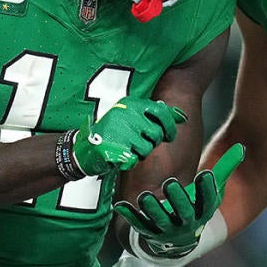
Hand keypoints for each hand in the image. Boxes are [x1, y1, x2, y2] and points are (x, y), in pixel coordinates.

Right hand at [69, 97, 184, 176]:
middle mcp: (125, 114)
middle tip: (138, 143)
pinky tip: (121, 156)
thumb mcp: (133, 117)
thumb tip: (182, 116)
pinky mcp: (112, 147)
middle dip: (152, 142)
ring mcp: (118, 130)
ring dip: (140, 153)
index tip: (169, 135)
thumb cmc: (113, 132)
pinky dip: (129, 162)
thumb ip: (156, 115)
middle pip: (156, 133)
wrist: (84, 148)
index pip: (161, 112)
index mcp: (131, 104)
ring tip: (127, 148)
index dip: (170, 126)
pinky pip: (133, 159)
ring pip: (146, 149)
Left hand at [114, 144, 243, 257]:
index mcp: (202, 212)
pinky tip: (122, 206)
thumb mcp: (209, 189)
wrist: (177, 237)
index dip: (208, 189)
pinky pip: (139, 226)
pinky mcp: (149, 232)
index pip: (208, 201)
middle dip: (178, 199)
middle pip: (185, 213)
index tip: (205, 174)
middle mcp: (187, 224)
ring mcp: (167, 231)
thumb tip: (240, 149)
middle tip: (171, 183)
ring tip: (146, 197)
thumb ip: (223, 169)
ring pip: (160, 222)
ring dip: (153, 210)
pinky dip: (131, 217)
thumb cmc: (194, 206)